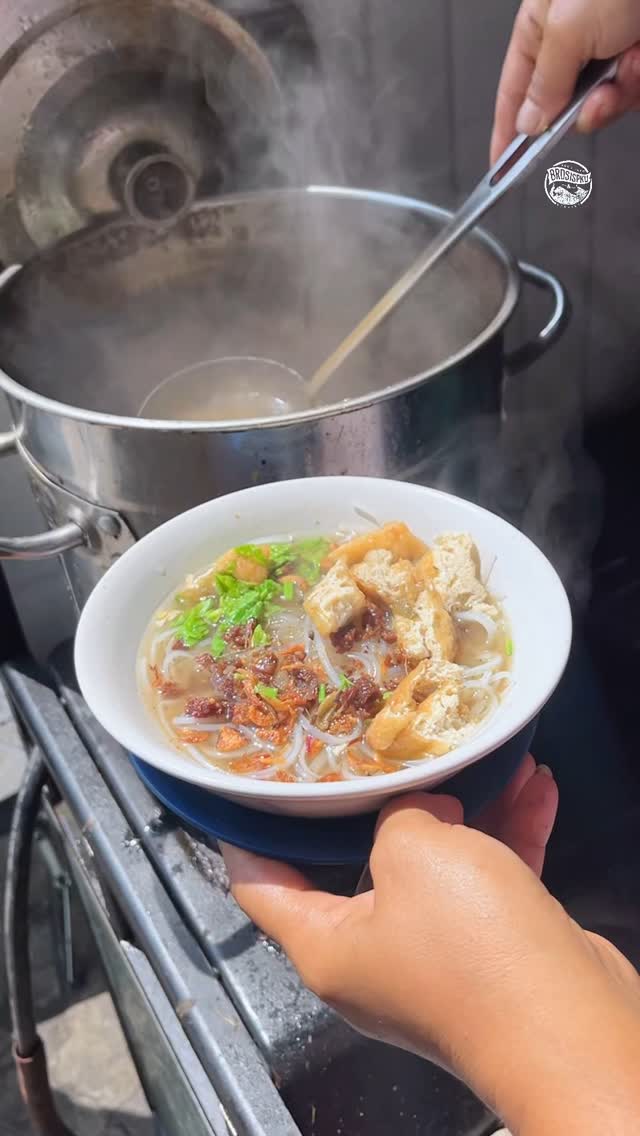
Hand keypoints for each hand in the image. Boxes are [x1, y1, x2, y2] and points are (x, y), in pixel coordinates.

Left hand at [222, 757, 639, 1133]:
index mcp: (327, 946)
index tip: (245, 792)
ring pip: (436, 868)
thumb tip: (420, 811)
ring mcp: (435, 960)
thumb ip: (398, 816)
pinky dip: (507, 835)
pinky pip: (489, 881)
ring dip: (465, 810)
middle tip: (377, 750)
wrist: (567, 1027)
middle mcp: (373, 959)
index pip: (262, 887)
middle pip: (359, 867)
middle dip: (380, 804)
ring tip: (477, 756)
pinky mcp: (492, 955)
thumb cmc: (468, 945)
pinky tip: (532, 788)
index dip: (247, 837)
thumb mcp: (413, 853)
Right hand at [491, 0, 639, 161]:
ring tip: (629, 62)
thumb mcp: (566, 30)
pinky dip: (638, 82)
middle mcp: (574, 39)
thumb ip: (543, 83)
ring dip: (618, 93)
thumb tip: (527, 122)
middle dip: (581, 110)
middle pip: (564, 106)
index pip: (513, 92)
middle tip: (594, 99)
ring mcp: (609, 48)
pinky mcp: (637, 56)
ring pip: (604, 103)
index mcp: (541, 27)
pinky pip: (632, 92)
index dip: (506, 131)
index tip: (501, 166)